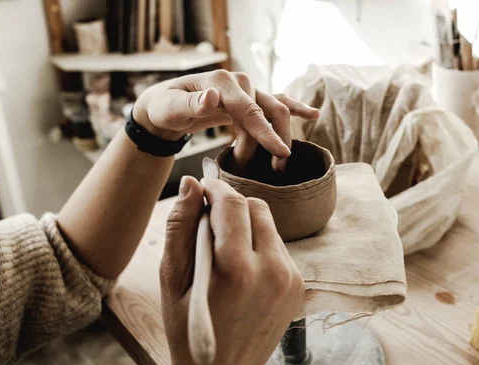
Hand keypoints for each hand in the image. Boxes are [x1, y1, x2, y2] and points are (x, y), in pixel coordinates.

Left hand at [132, 70, 318, 169]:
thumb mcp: (170, 108)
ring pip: (275, 110)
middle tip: (271, 170)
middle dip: (274, 140)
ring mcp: (247, 90)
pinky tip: (313, 114)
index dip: (266, 133)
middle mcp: (239, 81)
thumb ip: (191, 104)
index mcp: (221, 81)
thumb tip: (213, 97)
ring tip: (279, 164)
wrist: (166, 105)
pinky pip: (275, 103)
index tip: (281, 153)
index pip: (249, 110)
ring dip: (281, 135)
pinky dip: (295, 108)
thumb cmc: (165, 108)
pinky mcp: (249, 101)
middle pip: (270, 110)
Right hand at [160, 176, 304, 364]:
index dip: (216, 188)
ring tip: (225, 251)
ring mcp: (290, 279)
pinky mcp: (298, 286)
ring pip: (270, 226)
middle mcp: (273, 270)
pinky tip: (242, 269)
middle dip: (232, 206)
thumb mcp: (172, 279)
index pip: (233, 203)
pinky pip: (279, 248)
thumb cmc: (188, 330)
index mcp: (237, 269)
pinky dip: (260, 247)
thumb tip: (191, 184)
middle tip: (210, 221)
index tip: (203, 187)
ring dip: (247, 226)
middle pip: (257, 207)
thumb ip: (181, 227)